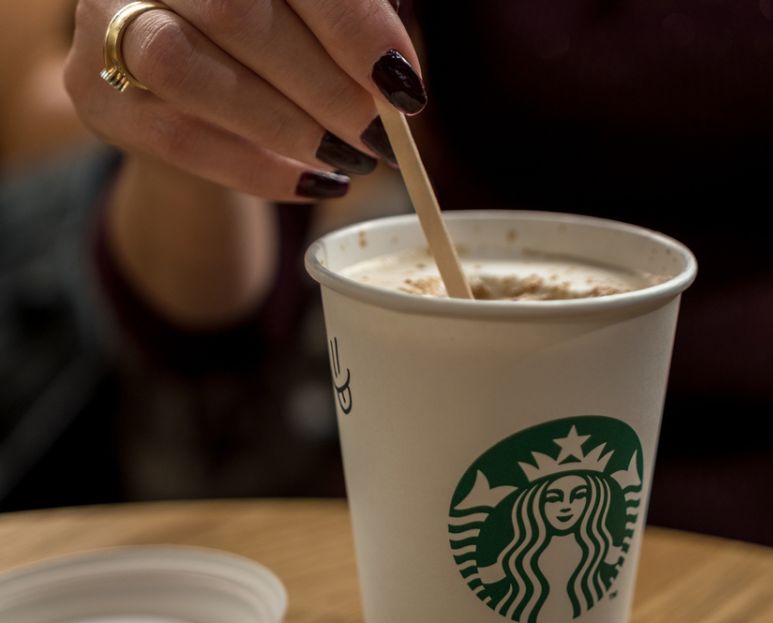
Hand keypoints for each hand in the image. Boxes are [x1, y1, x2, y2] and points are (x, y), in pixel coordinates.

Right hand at [65, 0, 425, 200]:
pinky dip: (254, 169)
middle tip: (378, 133)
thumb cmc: (281, 32)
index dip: (351, 27)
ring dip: (283, 126)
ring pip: (184, 69)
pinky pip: (174, 136)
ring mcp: (106, 20)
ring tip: (348, 158)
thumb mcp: (318, 17)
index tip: (404, 84)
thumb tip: (398, 78)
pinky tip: (311, 182)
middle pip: (233, 12)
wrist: (201, 76)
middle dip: (322, 85)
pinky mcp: (94, 91)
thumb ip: (354, 26)